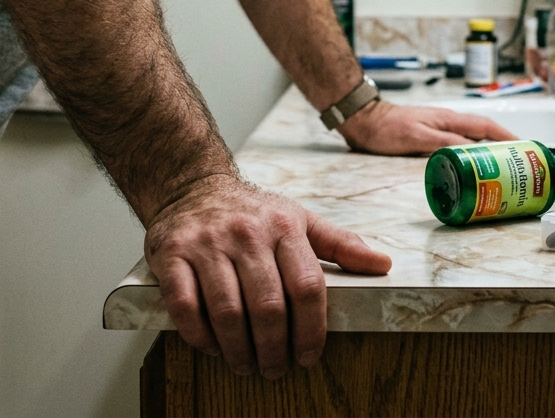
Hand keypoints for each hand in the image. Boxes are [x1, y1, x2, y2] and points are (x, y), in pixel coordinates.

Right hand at [144, 174, 391, 377]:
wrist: (192, 185)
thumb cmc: (253, 212)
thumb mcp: (300, 220)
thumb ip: (341, 244)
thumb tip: (383, 264)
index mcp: (284, 226)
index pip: (307, 287)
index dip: (312, 330)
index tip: (309, 356)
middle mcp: (246, 233)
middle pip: (268, 306)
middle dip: (275, 349)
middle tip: (275, 369)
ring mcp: (206, 243)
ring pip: (227, 311)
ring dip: (239, 349)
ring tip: (246, 364)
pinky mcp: (171, 254)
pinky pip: (185, 306)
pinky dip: (200, 335)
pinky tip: (212, 347)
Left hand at [338, 100, 516, 155]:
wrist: (364, 121)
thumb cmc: (387, 128)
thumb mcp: (417, 136)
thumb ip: (443, 142)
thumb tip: (470, 150)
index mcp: (449, 119)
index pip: (486, 126)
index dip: (507, 136)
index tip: (524, 147)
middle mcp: (449, 123)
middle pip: (484, 134)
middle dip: (504, 147)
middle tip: (519, 165)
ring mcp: (441, 130)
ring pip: (473, 142)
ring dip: (489, 154)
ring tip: (502, 171)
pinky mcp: (432, 139)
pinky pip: (460, 148)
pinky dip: (471, 158)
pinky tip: (473, 171)